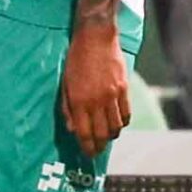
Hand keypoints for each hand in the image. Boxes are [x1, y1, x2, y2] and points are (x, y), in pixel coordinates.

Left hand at [60, 24, 131, 156]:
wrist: (96, 38)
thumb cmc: (76, 59)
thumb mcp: (65, 83)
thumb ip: (67, 108)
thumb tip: (72, 129)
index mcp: (79, 101)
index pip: (84, 133)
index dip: (86, 146)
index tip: (87, 153)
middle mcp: (97, 102)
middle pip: (102, 134)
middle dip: (99, 146)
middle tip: (97, 151)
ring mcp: (113, 96)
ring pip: (116, 127)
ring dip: (111, 136)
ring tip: (107, 138)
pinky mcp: (124, 89)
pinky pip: (126, 114)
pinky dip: (122, 123)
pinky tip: (117, 123)